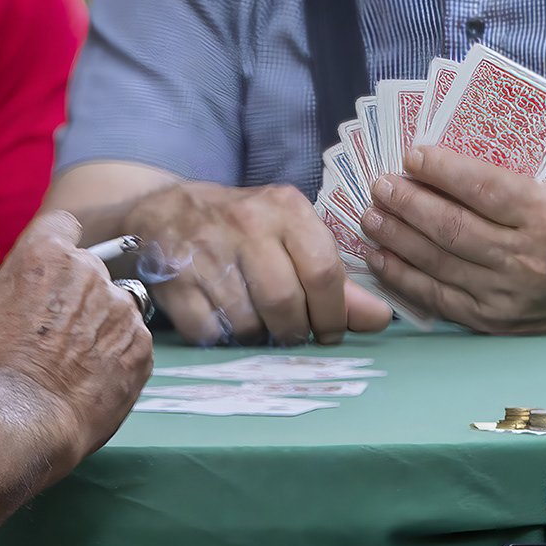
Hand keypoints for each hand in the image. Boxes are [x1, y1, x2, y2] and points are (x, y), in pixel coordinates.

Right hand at [0, 213, 153, 453]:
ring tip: (65, 359)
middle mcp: (92, 273)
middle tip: (42, 332)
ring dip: (94, 321)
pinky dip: (113, 352)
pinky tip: (85, 375)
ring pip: (111, 303)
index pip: (62, 225)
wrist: (21, 429)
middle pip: (87, 267)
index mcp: (48, 254)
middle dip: (69, 290)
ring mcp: (123, 311)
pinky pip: (130, 338)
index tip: (41, 275)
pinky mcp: (142, 347)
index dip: (50, 247)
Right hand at [113, 180, 390, 346]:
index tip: (329, 331)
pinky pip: (208, 330)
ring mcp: (205, 249)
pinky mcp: (172, 276)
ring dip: (257, 336)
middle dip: (294, 332)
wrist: (165, 212)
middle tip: (291, 334)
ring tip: (257, 324)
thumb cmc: (243, 230)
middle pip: (285, 302)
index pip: (324, 272)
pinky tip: (223, 320)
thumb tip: (380, 319)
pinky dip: (221, 337)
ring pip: (247, 321)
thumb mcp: (292, 238)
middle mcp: (245, 222)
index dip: (333, 314)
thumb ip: (336, 281)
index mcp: (285, 208)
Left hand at [362, 143, 545, 335]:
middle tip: (381, 184)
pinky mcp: (492, 322)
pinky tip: (381, 257)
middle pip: (453, 227)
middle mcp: (529, 260)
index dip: (443, 170)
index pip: (485, 188)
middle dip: (408, 202)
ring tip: (372, 216)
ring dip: (397, 237)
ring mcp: (508, 295)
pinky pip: (436, 297)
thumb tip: (437, 166)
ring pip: (438, 262)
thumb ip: (502, 183)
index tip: (413, 154)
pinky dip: (402, 276)